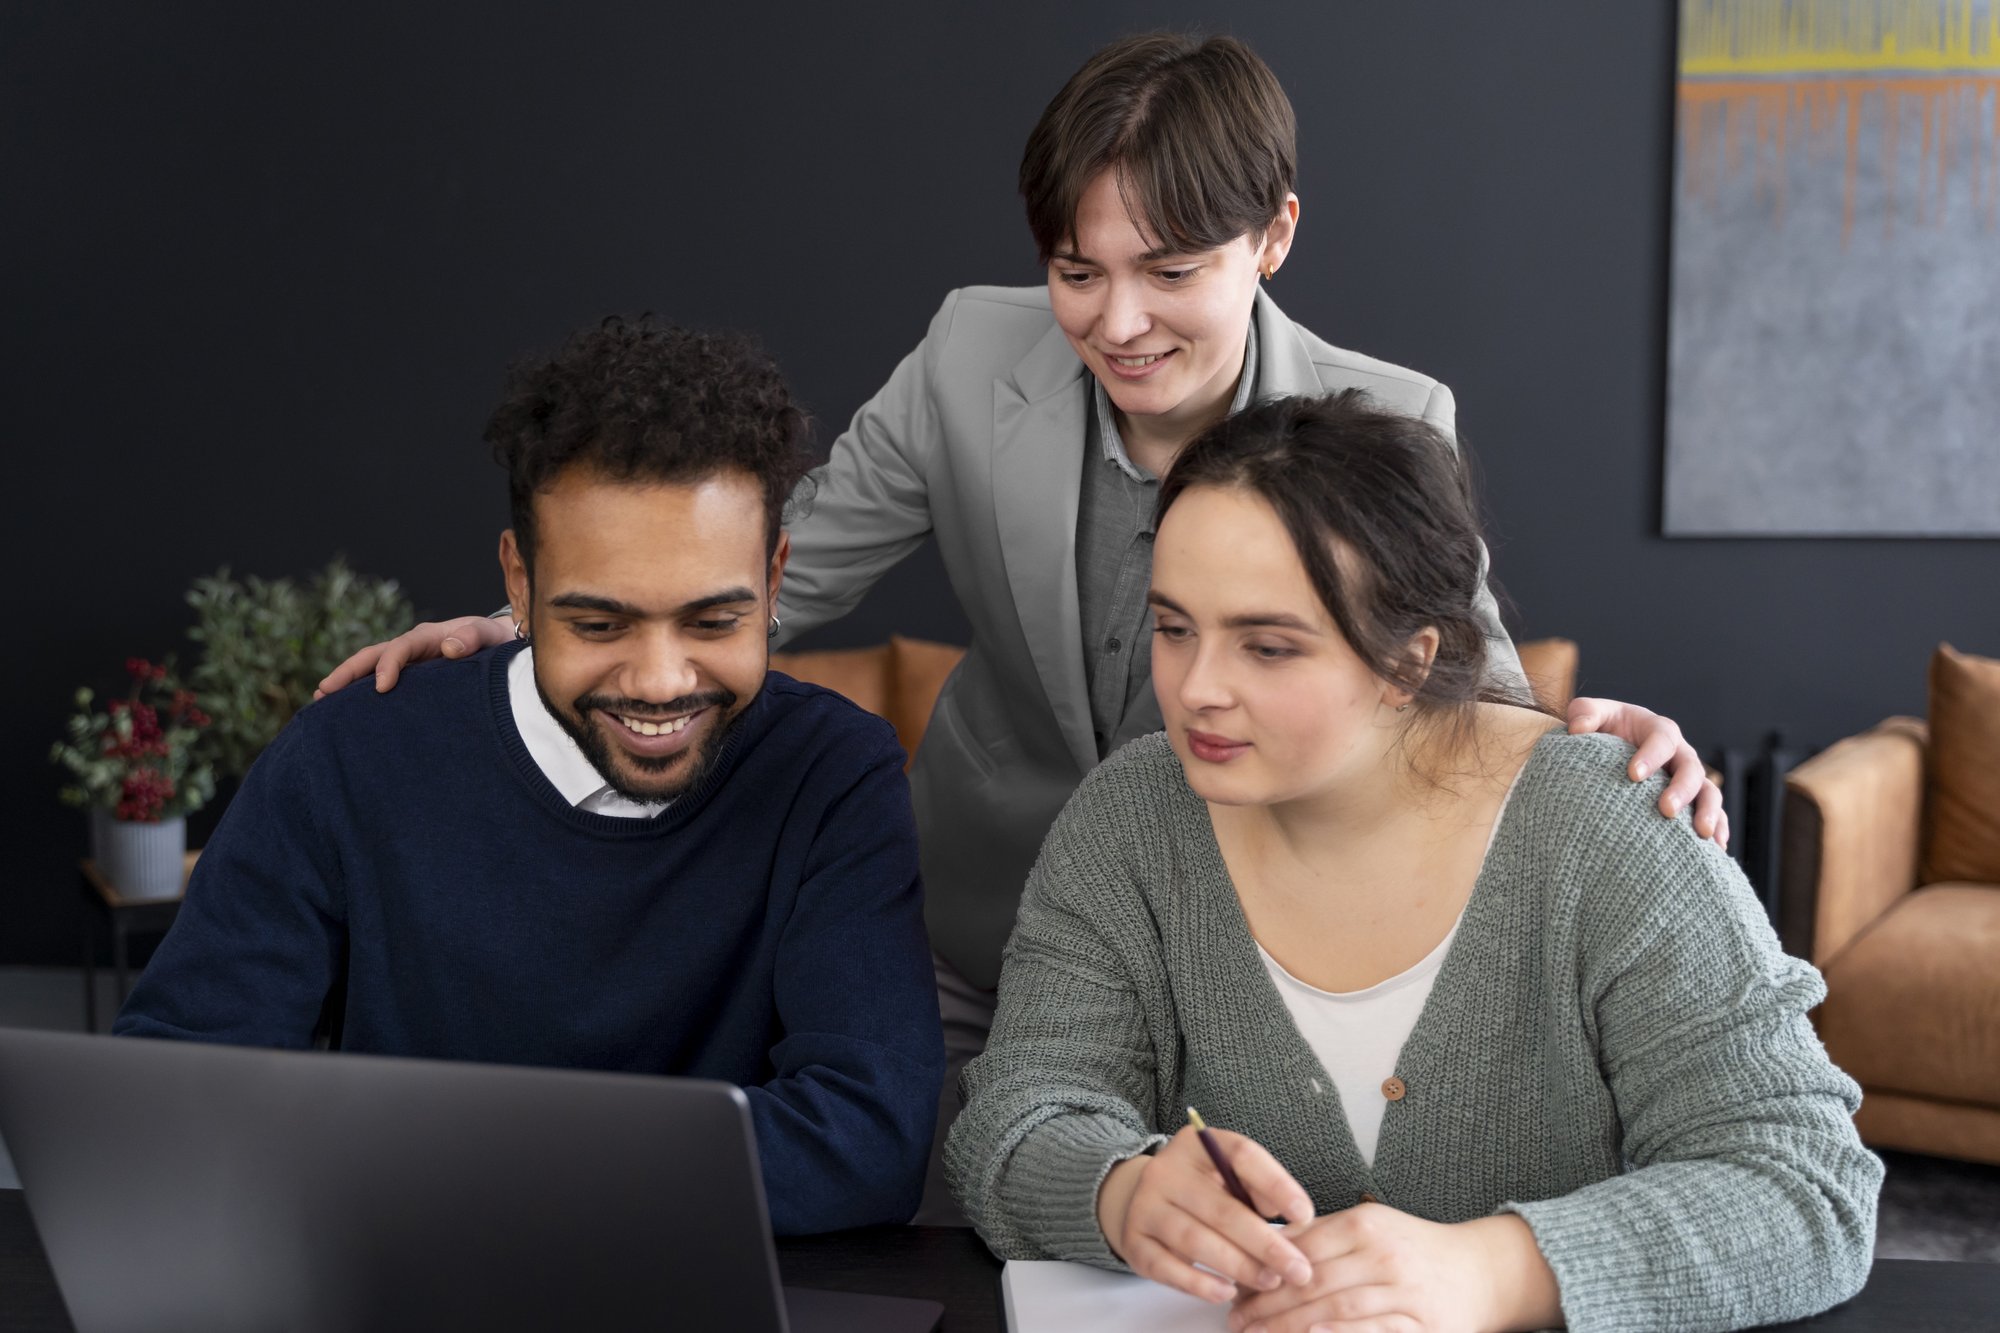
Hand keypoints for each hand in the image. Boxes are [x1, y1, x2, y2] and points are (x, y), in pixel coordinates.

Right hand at [313, 615, 512, 698]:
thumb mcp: (489, 636)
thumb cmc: (495, 642)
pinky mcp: (409, 677)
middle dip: (348, 672)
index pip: (401, 647)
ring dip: (346, 682)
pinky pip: (379, 681)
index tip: (383, 687)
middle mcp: (412, 646)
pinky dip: (361, 691)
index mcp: (429, 636)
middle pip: (373, 655)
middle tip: (324, 692)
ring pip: (370, 668)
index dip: (389, 665)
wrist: (499, 646)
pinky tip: (345, 710)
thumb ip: (472, 638)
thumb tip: (449, 648)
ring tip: (321, 701)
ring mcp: (408, 661)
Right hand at [1096, 1125, 1316, 1304]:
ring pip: (1196, 1241)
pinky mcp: (1134, 1241)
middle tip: (1298, 1270)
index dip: (1276, 1185)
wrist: (1142, 1199)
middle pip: (1222, 1209)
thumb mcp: (1227, 1175)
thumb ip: (1257, 1189)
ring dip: (1239, 1267)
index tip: (1305, 1215)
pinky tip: (1226, 1293)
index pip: (1241, 1155)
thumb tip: (1291, 1215)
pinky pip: (1167, 1267)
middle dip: (1266, 1244)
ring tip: (1270, 1282)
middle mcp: (1166, 1170)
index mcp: (1197, 1145)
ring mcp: (1145, 1206)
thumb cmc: (1202, 1190)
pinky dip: (1200, 1284)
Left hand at [1228, 1205, 1558, 1332]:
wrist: (1481, 1271)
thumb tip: (1267, 1245)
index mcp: (1365, 1225)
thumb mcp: (1370, 1227)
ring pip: (1336, 1308)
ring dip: (1291, 1326)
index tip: (1237, 1291)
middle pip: (1313, 1282)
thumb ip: (1321, 1236)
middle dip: (1268, 1305)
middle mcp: (1384, 1255)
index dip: (1265, 1273)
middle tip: (1238, 1322)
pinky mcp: (1423, 1324)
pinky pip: (1375, 1330)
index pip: (1301, 1250)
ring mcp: (1404, 1291)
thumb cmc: (1416, 1250)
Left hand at [1566, 697, 1725, 847]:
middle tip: (1665, 810)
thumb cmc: (1604, 728)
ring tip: (1701, 834)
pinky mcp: (1693, 800)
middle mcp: (1680, 753)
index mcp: (1659, 730)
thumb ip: (1584, 714)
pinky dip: (1718, 828)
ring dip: (1708, 812)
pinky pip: (1714, 814)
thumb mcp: (1592, 714)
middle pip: (1691, 769)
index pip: (1661, 740)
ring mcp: (1689, 778)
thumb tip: (1577, 729)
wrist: (1613, 746)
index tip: (1633, 775)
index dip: (1651, 756)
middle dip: (1681, 790)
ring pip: (1709, 792)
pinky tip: (1716, 850)